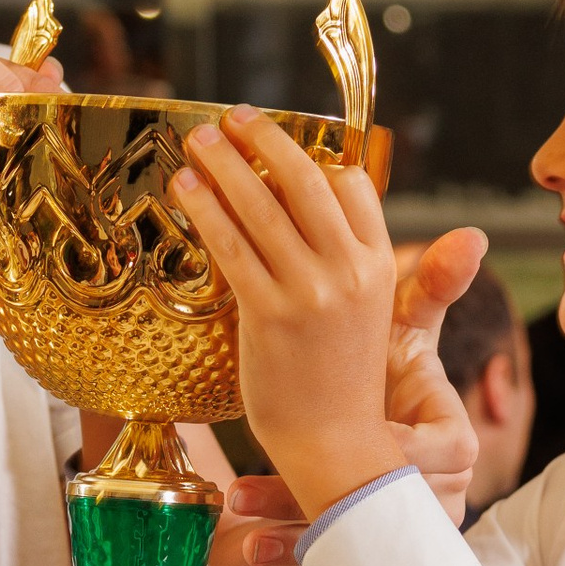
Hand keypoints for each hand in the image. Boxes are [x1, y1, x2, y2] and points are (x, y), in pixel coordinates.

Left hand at [173, 116, 484, 524]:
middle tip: (234, 117)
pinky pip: (231, 244)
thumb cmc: (340, 383)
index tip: (279, 143)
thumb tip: (309, 220)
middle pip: (306, 179)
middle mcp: (350, 271)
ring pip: (263, 205)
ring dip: (226, 161)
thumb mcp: (365, 317)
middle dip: (266, 138)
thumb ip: (346, 266)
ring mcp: (311, 293)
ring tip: (199, 139)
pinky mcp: (269, 315)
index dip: (315, 156)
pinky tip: (186, 188)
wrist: (335, 448)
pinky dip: (207, 207)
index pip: (353, 186)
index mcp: (379, 268)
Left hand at [228, 230, 490, 565]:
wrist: (372, 449)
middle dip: (328, 489)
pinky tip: (245, 554)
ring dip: (288, 522)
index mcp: (448, 441)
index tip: (373, 434)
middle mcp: (423, 487)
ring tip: (239, 501)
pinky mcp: (344, 536)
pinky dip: (284, 556)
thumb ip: (433, 289)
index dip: (411, 453)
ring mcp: (384, 516)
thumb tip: (472, 232)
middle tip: (261, 481)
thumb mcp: (409, 337)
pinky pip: (320, 559)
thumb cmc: (393, 384)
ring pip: (343, 532)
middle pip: (387, 500)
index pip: (447, 452)